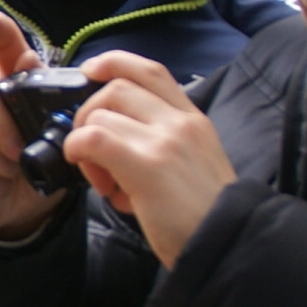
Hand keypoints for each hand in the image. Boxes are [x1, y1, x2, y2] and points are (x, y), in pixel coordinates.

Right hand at [0, 12, 57, 240]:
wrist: (18, 203)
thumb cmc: (37, 160)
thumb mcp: (57, 136)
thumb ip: (52, 101)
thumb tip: (30, 59)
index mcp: (12, 85)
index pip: (3, 47)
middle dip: (4, 130)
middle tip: (20, 154)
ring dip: (1, 167)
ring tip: (11, 173)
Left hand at [59, 51, 236, 266]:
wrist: (228, 243)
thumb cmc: (204, 214)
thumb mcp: (193, 163)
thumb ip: (160, 144)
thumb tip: (111, 143)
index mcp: (193, 119)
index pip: (151, 71)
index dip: (114, 62)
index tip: (91, 71)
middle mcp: (181, 122)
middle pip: (116, 89)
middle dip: (90, 115)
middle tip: (92, 155)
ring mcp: (165, 140)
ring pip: (100, 116)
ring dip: (86, 147)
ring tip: (104, 182)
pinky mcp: (148, 165)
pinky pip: (94, 139)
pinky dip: (78, 151)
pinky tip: (94, 179)